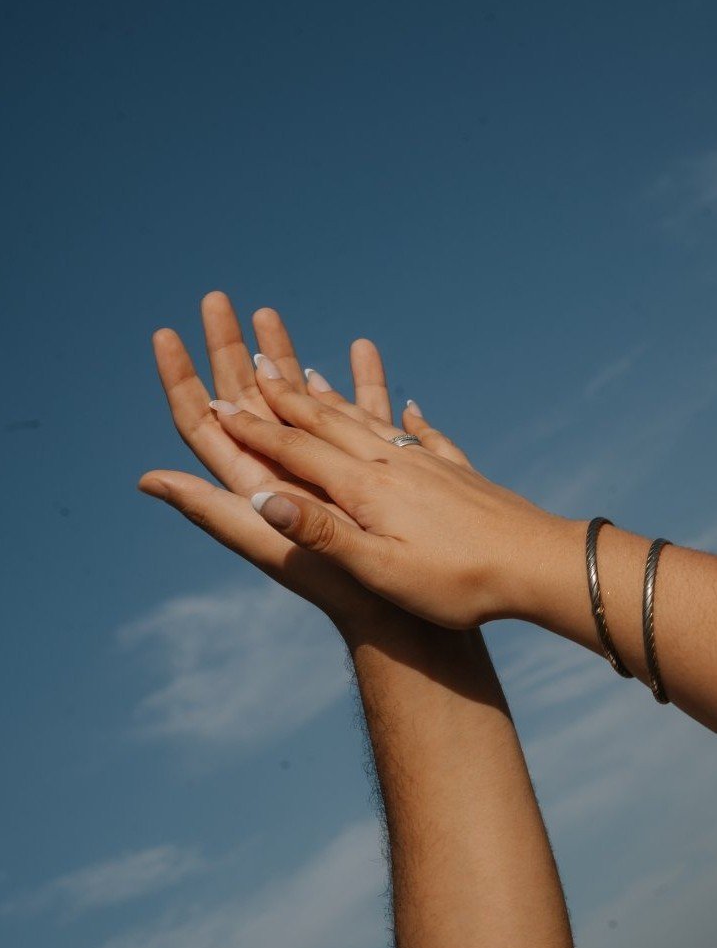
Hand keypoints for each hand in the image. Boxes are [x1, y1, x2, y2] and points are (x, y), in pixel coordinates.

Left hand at [139, 293, 405, 635]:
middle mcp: (278, 470)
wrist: (402, 613)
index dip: (181, 378)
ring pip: (291, 398)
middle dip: (227, 348)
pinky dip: (354, 380)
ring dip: (280, 354)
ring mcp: (320, 466)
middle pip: (242, 398)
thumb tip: (146, 479)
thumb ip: (210, 508)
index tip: (167, 332)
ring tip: (269, 312)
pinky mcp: (363, 468)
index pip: (203, 420)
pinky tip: (361, 349)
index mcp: (250, 482)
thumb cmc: (335, 584)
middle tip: (216, 299)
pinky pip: (355, 413)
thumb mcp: (267, 541)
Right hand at [209, 361, 572, 628]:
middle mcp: (392, 463)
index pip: (296, 451)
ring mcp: (427, 463)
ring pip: (368, 421)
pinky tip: (409, 407)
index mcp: (366, 488)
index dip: (253, 430)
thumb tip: (263, 498)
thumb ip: (322, 533)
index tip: (216, 404)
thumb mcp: (381, 569)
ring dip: (333, 398)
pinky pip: (424, 435)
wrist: (539, 564)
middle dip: (285, 398)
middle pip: (327, 423)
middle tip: (253, 366)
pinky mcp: (459, 472)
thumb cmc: (458, 581)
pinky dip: (406, 417)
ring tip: (310, 373)